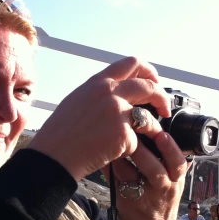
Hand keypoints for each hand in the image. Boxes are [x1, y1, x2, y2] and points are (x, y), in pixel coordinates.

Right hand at [29, 57, 170, 180]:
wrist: (54, 155)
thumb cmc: (60, 134)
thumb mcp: (77, 101)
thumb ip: (100, 94)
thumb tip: (120, 93)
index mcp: (98, 83)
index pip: (131, 63)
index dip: (149, 71)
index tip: (155, 82)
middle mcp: (109, 93)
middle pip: (149, 86)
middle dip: (161, 98)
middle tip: (164, 110)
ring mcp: (117, 113)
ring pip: (148, 118)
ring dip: (149, 130)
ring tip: (137, 141)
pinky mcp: (123, 134)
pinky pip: (137, 142)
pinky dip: (128, 150)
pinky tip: (113, 154)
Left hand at [102, 125, 189, 219]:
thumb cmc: (162, 202)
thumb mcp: (176, 184)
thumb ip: (173, 163)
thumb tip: (169, 134)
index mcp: (175, 182)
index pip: (177, 163)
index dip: (170, 148)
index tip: (162, 134)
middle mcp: (160, 190)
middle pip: (152, 168)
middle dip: (141, 148)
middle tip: (132, 131)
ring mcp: (140, 197)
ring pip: (128, 172)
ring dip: (120, 154)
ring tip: (115, 138)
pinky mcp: (123, 201)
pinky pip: (113, 179)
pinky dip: (108, 165)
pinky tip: (104, 153)